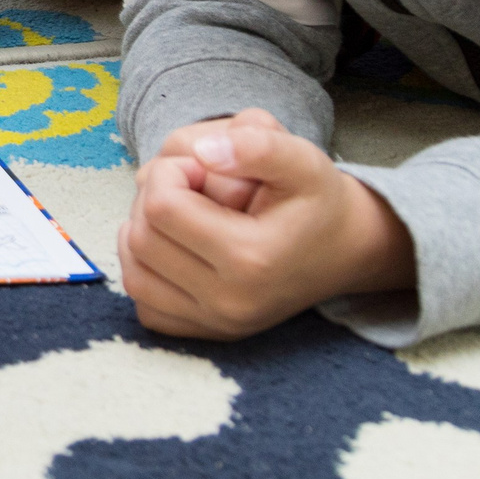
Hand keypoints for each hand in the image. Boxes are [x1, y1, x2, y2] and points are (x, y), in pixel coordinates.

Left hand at [118, 109, 416, 338]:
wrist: (345, 249)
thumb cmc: (317, 199)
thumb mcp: (301, 158)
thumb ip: (257, 144)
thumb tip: (201, 152)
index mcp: (251, 259)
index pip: (160, 206)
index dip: (169, 171)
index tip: (199, 166)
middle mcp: (231, 302)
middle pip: (141, 238)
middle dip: (153, 198)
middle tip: (188, 186)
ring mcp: (218, 324)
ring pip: (134, 272)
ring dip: (141, 232)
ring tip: (177, 213)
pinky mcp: (208, 333)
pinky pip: (144, 305)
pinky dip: (146, 271)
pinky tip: (173, 247)